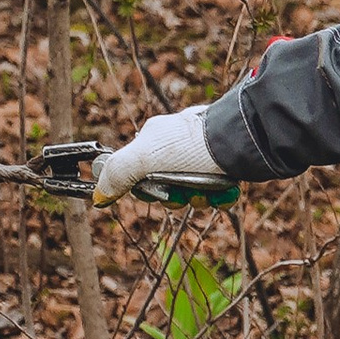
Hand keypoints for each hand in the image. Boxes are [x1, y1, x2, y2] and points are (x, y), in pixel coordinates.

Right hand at [92, 106, 219, 201]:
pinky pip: (220, 190)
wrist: (241, 140)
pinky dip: (222, 195)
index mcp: (155, 139)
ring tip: (208, 190)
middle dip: (176, 198)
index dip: (147, 191)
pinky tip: (225, 189)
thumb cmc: (190, 144)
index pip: (140, 173)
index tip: (154, 193)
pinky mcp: (228, 165)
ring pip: (195, 192)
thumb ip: (117, 174)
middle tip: (183, 194)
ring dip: (200, 198)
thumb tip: (98, 195)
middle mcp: (179, 146)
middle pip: (169, 187)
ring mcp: (204, 155)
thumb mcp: (143, 158)